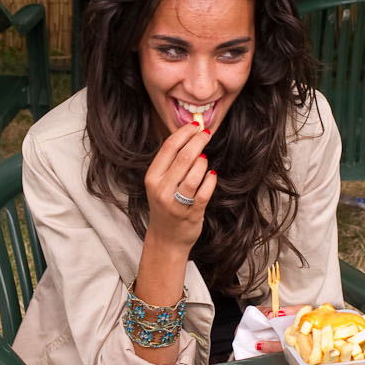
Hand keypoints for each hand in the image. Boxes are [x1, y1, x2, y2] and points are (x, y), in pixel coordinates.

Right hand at [143, 122, 215, 249]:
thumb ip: (171, 163)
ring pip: (195, 174)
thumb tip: (189, 135)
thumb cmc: (166, 206)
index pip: (169, 148)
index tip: (196, 125)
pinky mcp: (190, 214)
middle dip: (198, 141)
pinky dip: (210, 181)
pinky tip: (212, 175)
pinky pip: (204, 192)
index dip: (184, 133)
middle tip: (207, 133)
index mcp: (152, 178)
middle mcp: (161, 189)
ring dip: (203, 163)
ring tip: (204, 160)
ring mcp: (176, 203)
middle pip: (184, 157)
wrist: (165, 239)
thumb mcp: (160, 183)